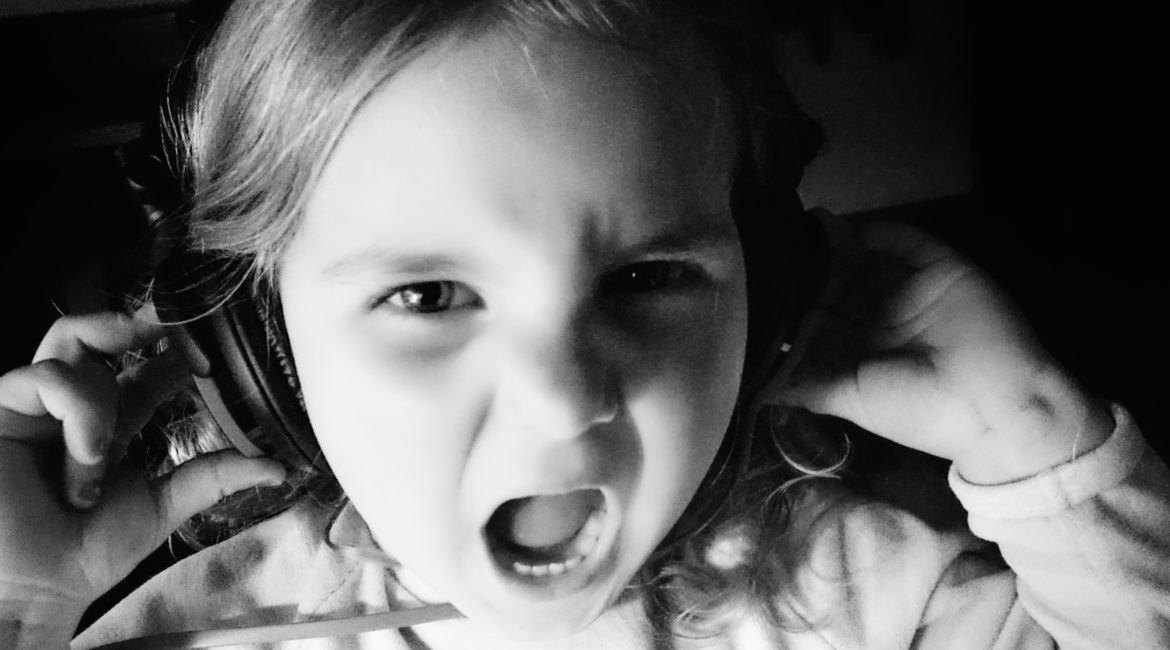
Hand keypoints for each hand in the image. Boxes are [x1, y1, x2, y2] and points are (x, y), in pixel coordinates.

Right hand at [0, 311, 284, 646]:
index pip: (148, 367)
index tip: (210, 351)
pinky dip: (77, 414)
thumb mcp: (163, 505)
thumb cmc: (84, 552)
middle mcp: (73, 405)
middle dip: (134, 321)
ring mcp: (34, 404)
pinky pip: (45, 380)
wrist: (38, 588)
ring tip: (104, 450)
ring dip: (99, 397)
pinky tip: (83, 455)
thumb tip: (277, 466)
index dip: (178, 351)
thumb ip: (214, 477)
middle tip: (169, 323)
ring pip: (72, 345)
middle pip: (98, 333)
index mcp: (111, 420)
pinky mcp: (1, 409)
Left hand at [775, 219, 1112, 483]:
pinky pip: (907, 242)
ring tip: (802, 230)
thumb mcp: (850, 400)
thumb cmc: (916, 409)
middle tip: (776, 248)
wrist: (994, 404)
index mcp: (862, 350)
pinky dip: (879, 232)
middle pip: (839, 283)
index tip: (761, 284)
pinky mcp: (941, 269)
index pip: (820, 317)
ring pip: (866, 260)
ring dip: (836, 245)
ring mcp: (912, 292)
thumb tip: (755, 387)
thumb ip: (805, 385)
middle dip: (810, 268)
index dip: (794, 302)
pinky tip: (846, 227)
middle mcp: (884, 317)